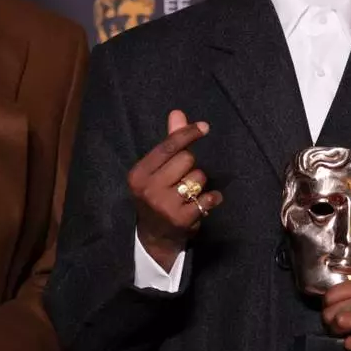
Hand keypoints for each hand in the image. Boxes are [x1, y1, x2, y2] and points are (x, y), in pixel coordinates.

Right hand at [127, 109, 222, 270]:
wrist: (154, 238)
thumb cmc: (157, 195)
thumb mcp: (156, 170)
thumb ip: (169, 142)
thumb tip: (178, 113)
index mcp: (139, 173)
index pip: (168, 146)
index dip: (187, 134)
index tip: (204, 127)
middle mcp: (148, 188)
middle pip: (186, 159)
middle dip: (190, 167)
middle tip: (182, 180)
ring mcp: (164, 205)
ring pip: (198, 177)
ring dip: (200, 185)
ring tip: (188, 195)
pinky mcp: (181, 219)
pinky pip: (207, 198)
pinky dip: (211, 199)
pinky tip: (204, 203)